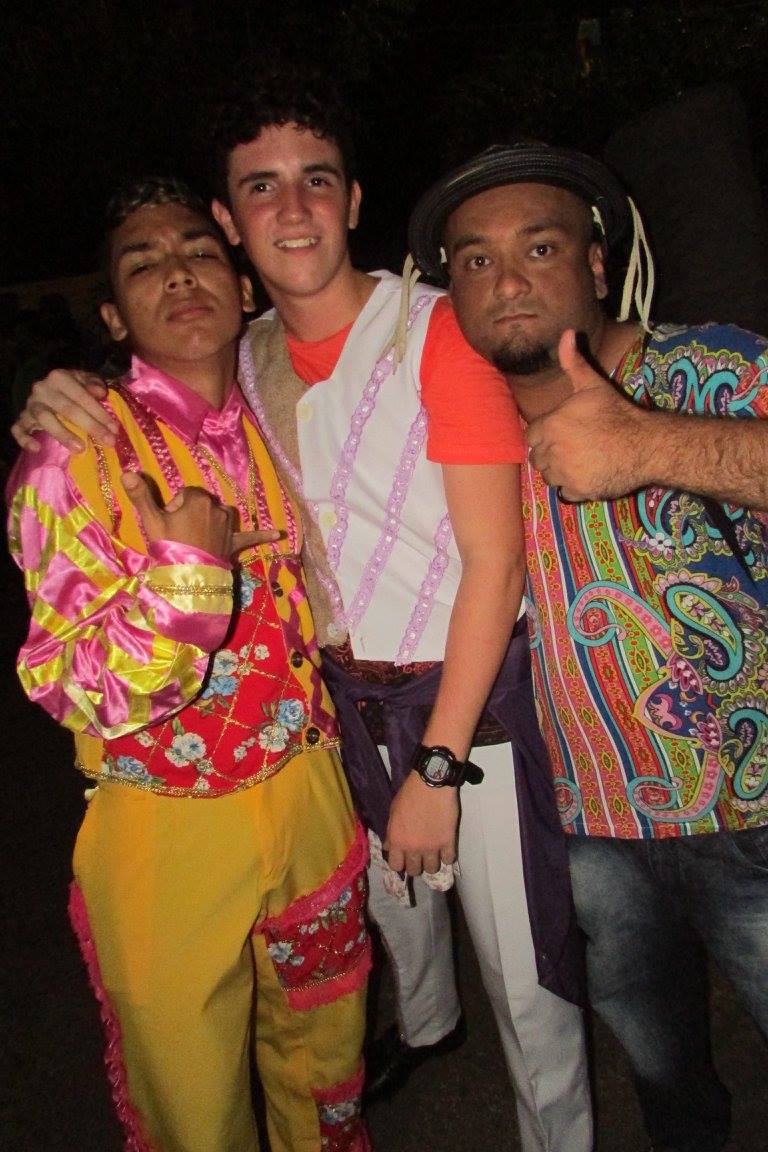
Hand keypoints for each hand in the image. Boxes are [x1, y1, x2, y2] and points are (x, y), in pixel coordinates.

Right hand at [11, 369, 116, 452]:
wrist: (45, 389)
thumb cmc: (70, 388)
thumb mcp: (83, 380)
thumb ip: (94, 383)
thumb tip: (100, 392)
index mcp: (59, 378)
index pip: (82, 397)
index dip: (99, 413)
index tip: (114, 429)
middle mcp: (42, 390)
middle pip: (68, 409)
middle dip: (90, 426)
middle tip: (108, 441)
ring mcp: (30, 405)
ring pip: (45, 419)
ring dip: (63, 434)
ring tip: (80, 448)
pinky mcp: (22, 419)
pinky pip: (18, 429)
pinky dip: (25, 439)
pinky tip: (37, 448)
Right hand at [122, 473, 278, 560]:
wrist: (187, 577)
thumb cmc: (167, 548)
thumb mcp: (151, 521)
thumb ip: (140, 495)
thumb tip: (126, 471)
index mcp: (197, 499)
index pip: (184, 495)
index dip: (174, 509)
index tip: (168, 526)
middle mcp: (217, 508)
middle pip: (200, 505)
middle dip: (189, 516)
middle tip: (177, 537)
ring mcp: (227, 526)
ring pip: (219, 515)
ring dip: (211, 522)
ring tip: (196, 540)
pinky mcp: (233, 542)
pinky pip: (250, 537)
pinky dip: (263, 535)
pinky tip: (278, 535)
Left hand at [384, 772, 458, 876]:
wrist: (431, 784)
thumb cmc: (409, 794)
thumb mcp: (393, 812)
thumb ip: (391, 833)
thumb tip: (388, 848)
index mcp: (397, 841)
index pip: (395, 866)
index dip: (399, 863)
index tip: (404, 858)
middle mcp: (413, 848)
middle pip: (414, 871)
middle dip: (416, 865)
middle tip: (420, 855)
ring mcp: (432, 847)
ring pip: (432, 869)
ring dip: (432, 862)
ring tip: (433, 853)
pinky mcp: (448, 842)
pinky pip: (449, 859)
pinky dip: (447, 856)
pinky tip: (445, 848)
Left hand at [525, 329, 647, 501]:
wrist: (645, 444)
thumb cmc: (617, 413)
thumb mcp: (593, 385)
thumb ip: (574, 362)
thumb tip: (566, 333)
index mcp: (550, 426)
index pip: (531, 436)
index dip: (544, 434)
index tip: (560, 433)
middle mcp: (552, 452)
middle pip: (537, 458)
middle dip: (549, 453)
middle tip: (571, 448)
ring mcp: (564, 474)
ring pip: (548, 477)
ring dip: (558, 471)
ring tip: (579, 461)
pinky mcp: (577, 492)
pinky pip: (563, 493)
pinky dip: (572, 487)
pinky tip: (586, 475)